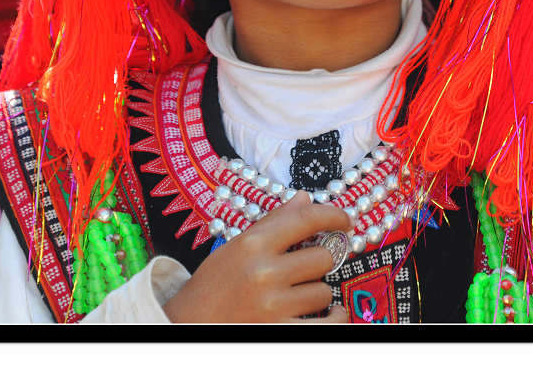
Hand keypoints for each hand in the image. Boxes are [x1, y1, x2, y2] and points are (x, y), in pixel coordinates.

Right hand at [162, 191, 352, 322]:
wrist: (188, 325)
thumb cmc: (214, 283)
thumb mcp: (238, 245)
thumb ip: (273, 222)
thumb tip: (304, 199)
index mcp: (254, 245)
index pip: (306, 219)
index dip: (332, 215)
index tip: (344, 220)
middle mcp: (265, 273)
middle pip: (321, 257)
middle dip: (320, 260)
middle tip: (308, 265)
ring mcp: (272, 307)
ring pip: (323, 291)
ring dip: (317, 291)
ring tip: (299, 293)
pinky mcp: (279, 334)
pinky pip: (326, 325)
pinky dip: (335, 318)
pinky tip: (332, 313)